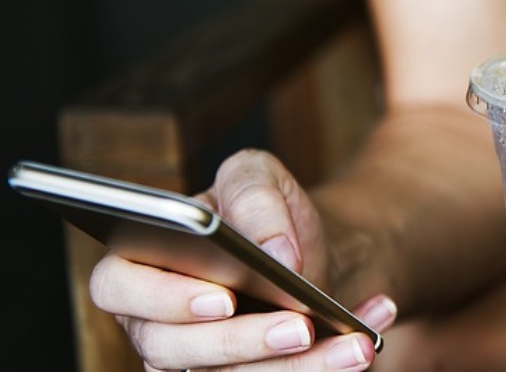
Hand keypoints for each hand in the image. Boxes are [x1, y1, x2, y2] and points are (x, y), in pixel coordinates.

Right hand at [88, 149, 397, 370]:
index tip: (223, 297)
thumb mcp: (258, 176)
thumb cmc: (264, 211)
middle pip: (174, 350)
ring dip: (301, 367)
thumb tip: (275, 252)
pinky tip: (365, 339)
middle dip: (243, 341)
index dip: (163, 298)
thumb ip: (256, 196)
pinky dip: (327, 365)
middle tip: (300, 326)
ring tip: (355, 345)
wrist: (305, 248)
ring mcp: (194, 361)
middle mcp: (155, 322)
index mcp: (138, 262)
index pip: (117, 287)